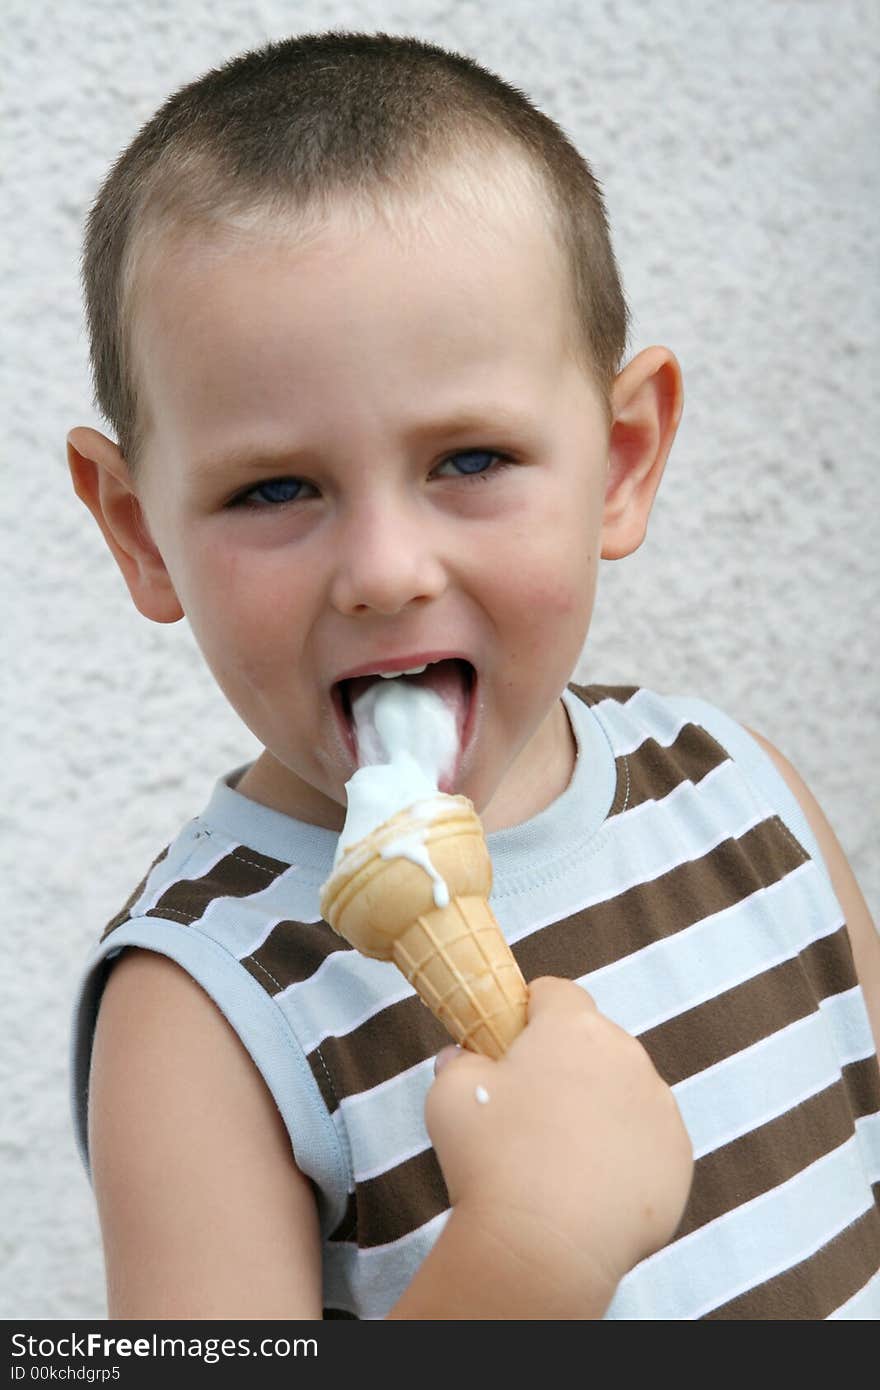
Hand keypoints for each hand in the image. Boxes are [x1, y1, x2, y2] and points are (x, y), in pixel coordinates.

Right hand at [425, 976, 692, 1313]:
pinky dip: (625, 1152)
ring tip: (560, 1154)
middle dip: (566, 1063)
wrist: (542, 1246)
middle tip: (530, 1109)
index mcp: (573, 1027)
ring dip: (598, 1105)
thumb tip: (464, 1058)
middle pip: (594, 1042)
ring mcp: (659, 1106)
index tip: (511, 1044)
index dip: (530, 1014)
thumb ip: (459, 1060)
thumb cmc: (491, 1159)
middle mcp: (627, 1055)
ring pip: (624, 1089)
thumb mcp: (448, 1093)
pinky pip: (648, 1138)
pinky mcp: (678, 1156)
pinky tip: (590, 1183)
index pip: (556, 993)